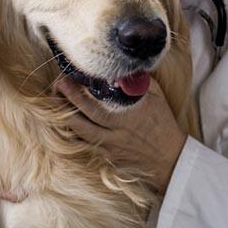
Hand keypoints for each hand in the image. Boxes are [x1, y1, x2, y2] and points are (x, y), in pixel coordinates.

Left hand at [54, 78, 187, 191]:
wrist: (170, 158)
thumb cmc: (163, 124)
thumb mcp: (157, 97)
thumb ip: (139, 82)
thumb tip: (121, 69)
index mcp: (131, 113)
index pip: (100, 100)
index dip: (81, 90)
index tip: (72, 77)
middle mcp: (118, 130)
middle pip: (86, 115)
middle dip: (69, 99)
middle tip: (59, 85)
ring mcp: (111, 146)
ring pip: (82, 132)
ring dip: (66, 116)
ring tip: (57, 102)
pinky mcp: (108, 157)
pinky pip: (86, 145)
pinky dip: (74, 134)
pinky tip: (68, 124)